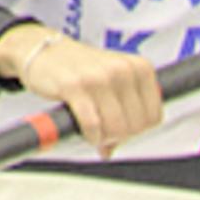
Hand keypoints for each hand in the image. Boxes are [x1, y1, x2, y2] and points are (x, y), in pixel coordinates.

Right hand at [0, 23, 164, 146]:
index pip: (154, 116)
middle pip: (136, 126)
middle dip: (120, 136)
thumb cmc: (81, 68)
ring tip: (95, 132)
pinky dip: (91, 135)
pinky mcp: (75, 86)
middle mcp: (122, 70)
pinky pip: (92, 124)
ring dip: (105, 138)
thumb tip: (112, 149)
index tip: (123, 130)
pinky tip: (87, 132)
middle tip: (106, 134)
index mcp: (139, 68)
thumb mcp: (111, 83)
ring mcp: (99, 77)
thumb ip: (122, 113)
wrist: (45, 49)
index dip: (138, 131)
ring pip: (116, 128)